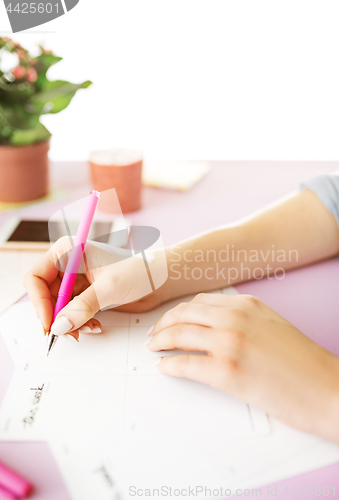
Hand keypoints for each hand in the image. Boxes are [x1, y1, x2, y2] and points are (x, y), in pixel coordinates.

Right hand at [24, 237, 167, 338]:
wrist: (160, 278)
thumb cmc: (140, 270)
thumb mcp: (110, 288)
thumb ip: (83, 306)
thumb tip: (59, 326)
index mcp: (68, 250)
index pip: (36, 277)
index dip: (39, 302)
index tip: (49, 323)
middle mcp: (67, 264)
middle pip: (44, 295)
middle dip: (55, 316)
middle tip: (67, 334)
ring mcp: (75, 281)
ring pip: (57, 308)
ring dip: (69, 323)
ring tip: (88, 329)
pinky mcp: (85, 294)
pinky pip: (71, 313)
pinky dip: (79, 323)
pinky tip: (94, 326)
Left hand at [147, 293, 338, 441]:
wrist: (326, 389)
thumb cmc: (303, 362)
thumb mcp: (271, 325)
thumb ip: (241, 319)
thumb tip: (211, 325)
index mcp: (246, 304)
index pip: (199, 302)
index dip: (178, 312)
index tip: (170, 320)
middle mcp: (235, 317)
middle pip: (183, 314)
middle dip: (163, 324)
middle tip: (155, 334)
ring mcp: (229, 342)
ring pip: (179, 334)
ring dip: (161, 341)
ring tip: (155, 347)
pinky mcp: (226, 371)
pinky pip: (184, 364)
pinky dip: (169, 365)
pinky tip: (164, 367)